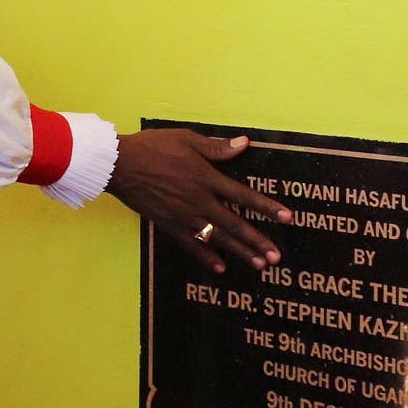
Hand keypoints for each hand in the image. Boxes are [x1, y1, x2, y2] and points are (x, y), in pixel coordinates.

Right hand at [109, 128, 291, 273]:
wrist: (120, 165)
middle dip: (258, 241)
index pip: (243, 196)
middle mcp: (199, 202)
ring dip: (241, 252)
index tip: (287, 218)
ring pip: (218, 239)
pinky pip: (192, 245)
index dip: (267, 207)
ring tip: (260, 265)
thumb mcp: (186, 139)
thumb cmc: (153, 147)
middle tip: (277, 257)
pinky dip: (206, 257)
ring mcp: (184, 216)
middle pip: (235, 224)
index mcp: (206, 178)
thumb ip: (217, 147)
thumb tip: (244, 144)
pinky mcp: (169, 225)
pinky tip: (221, 268)